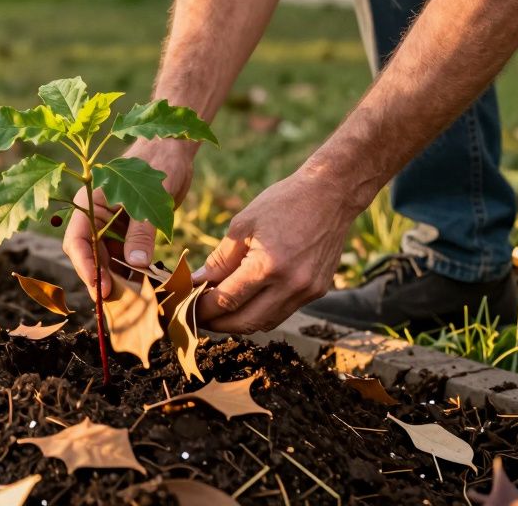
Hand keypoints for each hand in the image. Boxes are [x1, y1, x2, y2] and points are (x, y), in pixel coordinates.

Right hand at [62, 141, 193, 299]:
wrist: (175, 145)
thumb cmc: (159, 161)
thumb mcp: (151, 195)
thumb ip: (142, 229)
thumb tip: (136, 263)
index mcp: (90, 202)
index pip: (78, 241)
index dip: (86, 267)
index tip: (102, 290)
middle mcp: (96, 216)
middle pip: (90, 256)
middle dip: (102, 280)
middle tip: (119, 306)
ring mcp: (112, 225)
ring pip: (107, 261)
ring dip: (118, 280)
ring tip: (135, 302)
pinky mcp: (128, 231)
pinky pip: (125, 258)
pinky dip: (134, 273)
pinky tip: (147, 288)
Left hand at [192, 167, 358, 333]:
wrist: (331, 194)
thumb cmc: (283, 203)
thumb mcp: (242, 225)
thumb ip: (219, 260)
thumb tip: (195, 283)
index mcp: (267, 266)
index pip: (226, 301)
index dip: (203, 309)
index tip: (187, 307)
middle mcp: (290, 285)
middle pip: (246, 322)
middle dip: (218, 324)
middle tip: (198, 316)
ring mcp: (307, 291)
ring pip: (266, 322)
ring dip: (240, 322)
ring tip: (219, 311)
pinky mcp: (318, 291)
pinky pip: (284, 312)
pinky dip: (262, 311)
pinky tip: (247, 301)